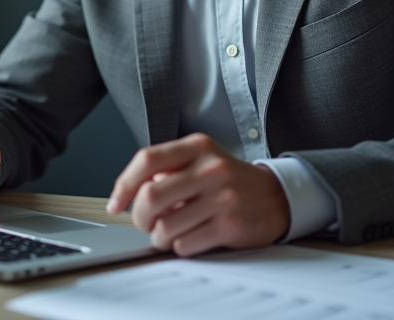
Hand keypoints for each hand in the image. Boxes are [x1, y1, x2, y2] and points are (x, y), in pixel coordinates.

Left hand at [106, 133, 290, 256]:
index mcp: (197, 147)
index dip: (124, 184)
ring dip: (160, 237)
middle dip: (140, 217)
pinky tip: (191, 238)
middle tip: (145, 223)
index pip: (147, 159)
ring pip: (165, 226)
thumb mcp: (202, 160)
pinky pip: (185, 244)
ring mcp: (222, 197)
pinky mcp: (230, 224)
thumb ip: (168, 168)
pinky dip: (180, 247)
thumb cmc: (231, 181)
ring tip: (170, 233)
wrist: (277, 197)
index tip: (116, 203)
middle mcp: (210, 168)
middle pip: (151, 195)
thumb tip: (130, 192)